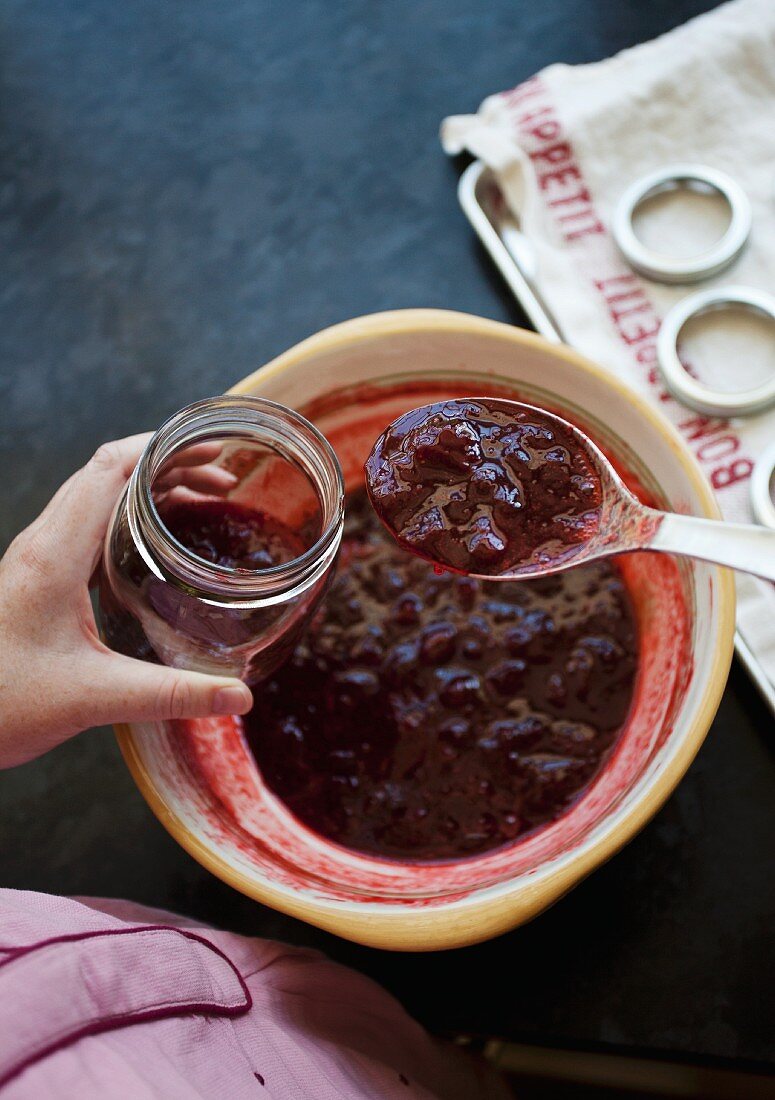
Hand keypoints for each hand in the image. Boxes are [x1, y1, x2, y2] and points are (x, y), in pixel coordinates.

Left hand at [0, 435, 252, 767]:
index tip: (210, 451)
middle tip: (220, 481)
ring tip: (201, 501)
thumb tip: (238, 696)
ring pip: (98, 497)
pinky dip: (130, 517)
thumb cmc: (3, 704)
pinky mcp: (40, 577)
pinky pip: (89, 526)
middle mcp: (44, 545)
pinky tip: (159, 546)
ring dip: (149, 488)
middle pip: (108, 473)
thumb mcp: (94, 698)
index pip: (110, 469)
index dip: (163, 448)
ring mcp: (39, 558)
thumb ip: (171, 694)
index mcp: (55, 555)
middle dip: (168, 464)